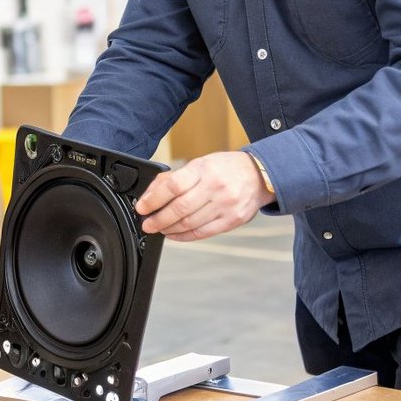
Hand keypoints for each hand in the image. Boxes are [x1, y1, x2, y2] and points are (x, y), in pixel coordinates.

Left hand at [133, 151, 274, 241]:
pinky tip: (174, 234)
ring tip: (159, 228)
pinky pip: (202, 233)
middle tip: (147, 223)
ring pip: (190, 223)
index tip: (142, 207)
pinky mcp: (232, 221)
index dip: (153, 199)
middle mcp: (216, 187)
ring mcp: (226, 205)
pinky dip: (184, 236)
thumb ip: (174, 178)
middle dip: (158, 219)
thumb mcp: (200, 164)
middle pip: (180, 208)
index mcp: (204, 169)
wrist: (259, 176)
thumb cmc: (225, 169)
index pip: (173, 186)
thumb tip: (149, 195)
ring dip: (169, 229)